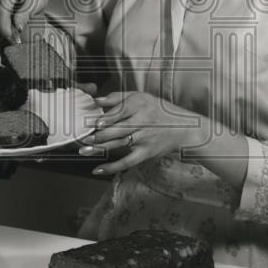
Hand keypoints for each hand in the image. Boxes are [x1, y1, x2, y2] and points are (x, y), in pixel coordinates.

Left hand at [78, 91, 204, 176]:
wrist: (184, 129)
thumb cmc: (159, 111)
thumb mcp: (142, 98)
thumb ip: (119, 98)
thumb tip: (97, 100)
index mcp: (140, 105)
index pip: (121, 111)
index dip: (106, 117)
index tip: (94, 121)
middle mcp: (142, 122)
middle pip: (117, 129)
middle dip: (98, 135)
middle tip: (83, 138)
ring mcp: (144, 139)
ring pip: (118, 144)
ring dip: (99, 149)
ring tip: (83, 151)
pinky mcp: (145, 153)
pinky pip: (127, 161)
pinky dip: (112, 167)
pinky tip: (98, 169)